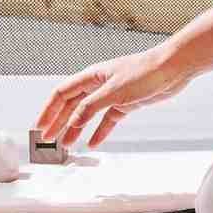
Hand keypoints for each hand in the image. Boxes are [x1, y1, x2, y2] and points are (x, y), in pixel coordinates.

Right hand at [36, 48, 193, 150]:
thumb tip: (72, 122)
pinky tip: (93, 142)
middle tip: (48, 140)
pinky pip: (107, 120)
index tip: (40, 127)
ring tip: (67, 144)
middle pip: (71, 106)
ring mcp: (111, 95)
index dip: (48, 111)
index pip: (61, 94)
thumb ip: (91, 108)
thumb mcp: (113, 92)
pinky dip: (99, 131)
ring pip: (87, 114)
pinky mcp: (125, 103)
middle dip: (58, 122)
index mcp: (91, 76)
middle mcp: (98, 85)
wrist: (172, 68)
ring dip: (76, 129)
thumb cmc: (145, 71)